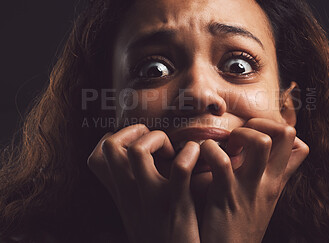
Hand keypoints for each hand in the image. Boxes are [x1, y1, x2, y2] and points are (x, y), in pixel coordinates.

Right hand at [87, 124, 200, 242]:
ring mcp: (151, 201)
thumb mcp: (140, 214)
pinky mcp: (177, 206)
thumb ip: (136, 191)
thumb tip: (145, 164)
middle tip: (157, 142)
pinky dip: (190, 153)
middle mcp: (130, 196)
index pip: (97, 155)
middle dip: (134, 131)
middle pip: (110, 147)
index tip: (138, 144)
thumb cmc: (164, 237)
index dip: (116, 138)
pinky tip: (196, 156)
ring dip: (157, 139)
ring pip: (137, 152)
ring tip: (173, 149)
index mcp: (122, 196)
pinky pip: (180, 168)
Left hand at [199, 118, 308, 242]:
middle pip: (288, 133)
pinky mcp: (225, 195)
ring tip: (226, 147)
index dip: (280, 130)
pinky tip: (202, 157)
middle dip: (261, 123)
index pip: (300, 145)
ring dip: (239, 133)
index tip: (257, 136)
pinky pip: (221, 160)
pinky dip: (208, 150)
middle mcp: (268, 182)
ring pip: (261, 141)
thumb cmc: (239, 228)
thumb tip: (259, 155)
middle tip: (240, 138)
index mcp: (276, 183)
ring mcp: (249, 188)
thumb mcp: (261, 203)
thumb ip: (264, 179)